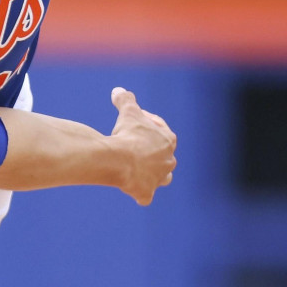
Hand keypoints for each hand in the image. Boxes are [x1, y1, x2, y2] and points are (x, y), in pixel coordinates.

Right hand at [109, 87, 176, 205]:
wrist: (119, 159)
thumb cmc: (128, 134)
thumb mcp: (128, 111)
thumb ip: (125, 99)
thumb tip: (118, 90)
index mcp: (169, 140)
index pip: (162, 130)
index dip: (149, 125)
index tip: (136, 121)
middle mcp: (169, 161)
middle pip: (165, 156)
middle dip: (153, 151)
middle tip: (135, 145)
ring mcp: (158, 179)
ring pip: (162, 178)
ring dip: (154, 175)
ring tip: (140, 171)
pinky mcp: (146, 193)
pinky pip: (145, 196)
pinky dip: (140, 193)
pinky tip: (133, 190)